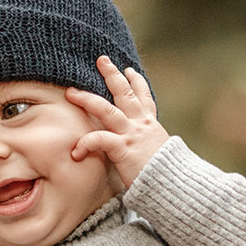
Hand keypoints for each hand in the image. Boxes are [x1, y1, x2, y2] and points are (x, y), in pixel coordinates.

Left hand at [67, 56, 167, 190]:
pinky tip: (76, 151)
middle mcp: (141, 125)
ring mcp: (131, 134)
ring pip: (106, 109)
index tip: (128, 70)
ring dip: (87, 99)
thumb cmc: (167, 176)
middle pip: (125, 93)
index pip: (144, 98)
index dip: (137, 82)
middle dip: (112, 75)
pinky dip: (85, 143)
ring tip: (71, 92)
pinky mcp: (123, 148)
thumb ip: (150, 147)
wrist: (174, 185)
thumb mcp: (161, 154)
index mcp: (150, 125)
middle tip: (101, 60)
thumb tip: (146, 151)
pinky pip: (98, 140)